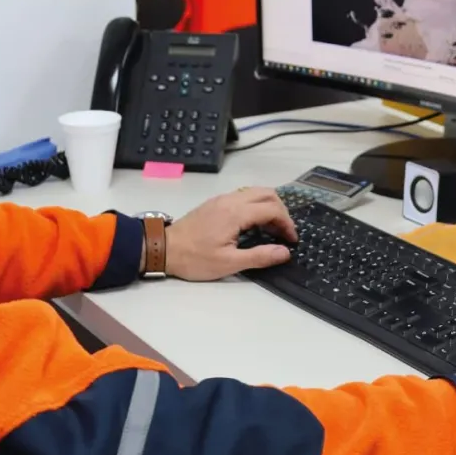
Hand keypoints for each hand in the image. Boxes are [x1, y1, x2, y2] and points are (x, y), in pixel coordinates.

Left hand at [165, 187, 297, 280]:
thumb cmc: (195, 258)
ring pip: (255, 191)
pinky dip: (256, 204)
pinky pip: (243, 195)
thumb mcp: (228, 263)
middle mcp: (231, 200)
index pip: (272, 208)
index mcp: (236, 213)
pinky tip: (255, 223)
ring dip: (269, 206)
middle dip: (281, 210)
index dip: (287, 223)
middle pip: (267, 193)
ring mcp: (222, 199)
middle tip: (284, 232)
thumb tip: (285, 252)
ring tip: (272, 229)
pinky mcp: (216, 202)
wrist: (164, 248)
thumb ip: (259, 256)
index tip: (292, 240)